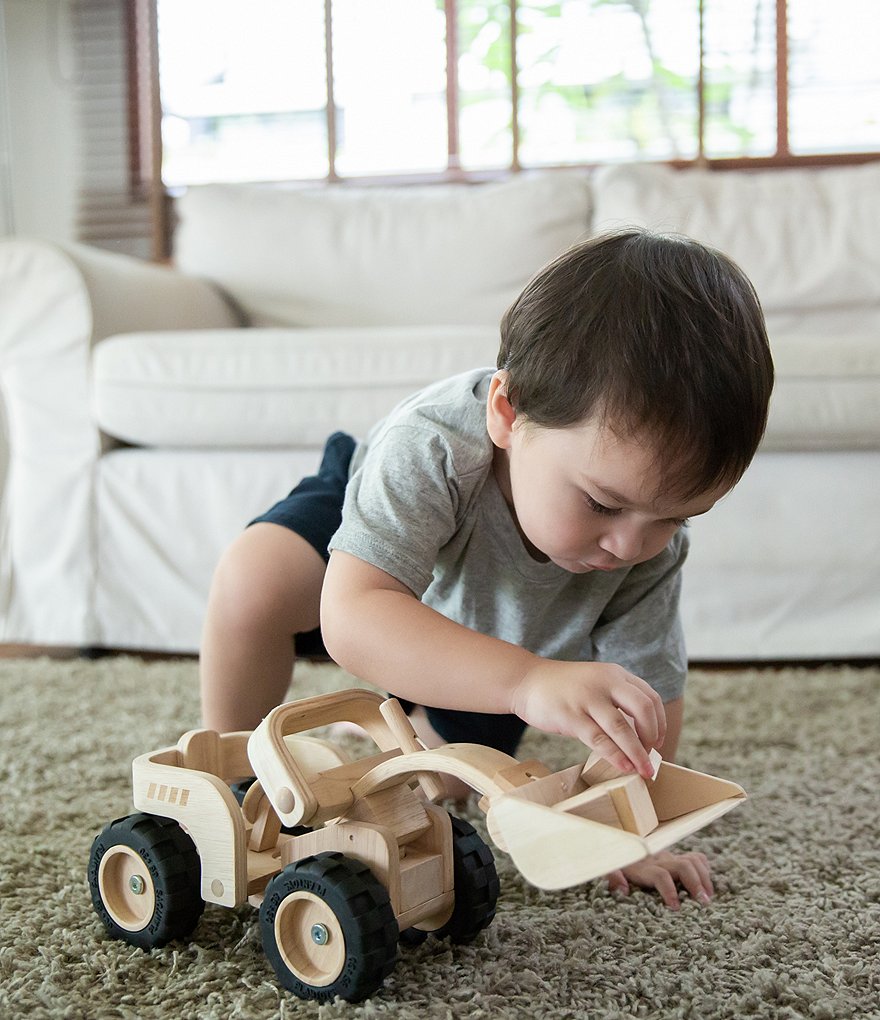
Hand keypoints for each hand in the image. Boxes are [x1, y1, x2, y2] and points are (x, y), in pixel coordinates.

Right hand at [511, 659, 664, 778]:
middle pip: (643, 709)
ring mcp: (587, 698)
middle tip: (650, 755)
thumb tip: (638, 735)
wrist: (526, 681)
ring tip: (644, 771)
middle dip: (652, 736)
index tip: (658, 741)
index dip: (659, 723)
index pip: (650, 697)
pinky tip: (623, 767)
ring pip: (623, 729)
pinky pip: (599, 740)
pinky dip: (616, 756)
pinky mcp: (571, 716)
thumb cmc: (562, 688)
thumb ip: (615, 700)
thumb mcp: (595, 683)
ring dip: (637, 753)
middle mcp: (605, 682)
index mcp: (614, 674)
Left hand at [605, 851, 712, 909]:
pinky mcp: (676, 857)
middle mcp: (659, 860)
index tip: (676, 909)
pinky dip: (704, 869)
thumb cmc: (617, 865)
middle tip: (704, 904)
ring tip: (708, 898)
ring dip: (704, 878)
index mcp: (643, 868)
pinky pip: (696, 858)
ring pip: (692, 861)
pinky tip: (707, 885)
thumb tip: (623, 890)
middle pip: (683, 866)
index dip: (669, 891)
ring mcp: (669, 858)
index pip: (660, 875)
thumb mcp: (610, 870)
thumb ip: (612, 877)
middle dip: (695, 884)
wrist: (619, 845)